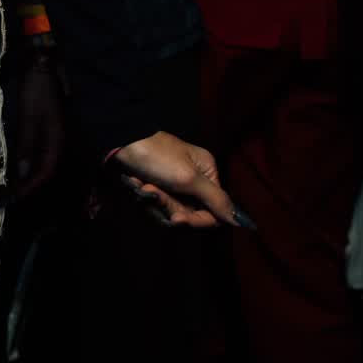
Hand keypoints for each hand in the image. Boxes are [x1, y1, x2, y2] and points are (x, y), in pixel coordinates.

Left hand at [11, 58, 66, 200]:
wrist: (43, 66)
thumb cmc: (36, 90)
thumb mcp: (28, 117)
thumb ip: (26, 145)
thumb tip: (22, 174)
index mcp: (56, 141)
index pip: (44, 173)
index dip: (28, 188)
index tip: (13, 199)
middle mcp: (58, 142)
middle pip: (46, 171)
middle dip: (29, 186)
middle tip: (10, 198)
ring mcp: (53, 135)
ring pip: (43, 163)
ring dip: (28, 176)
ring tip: (12, 187)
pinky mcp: (47, 129)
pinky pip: (40, 152)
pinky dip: (28, 163)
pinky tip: (17, 166)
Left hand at [109, 129, 241, 229]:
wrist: (121, 142)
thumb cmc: (157, 155)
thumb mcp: (188, 178)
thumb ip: (215, 200)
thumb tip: (241, 220)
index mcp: (207, 173)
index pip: (214, 212)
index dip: (197, 220)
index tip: (177, 219)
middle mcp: (195, 180)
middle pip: (190, 214)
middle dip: (168, 207)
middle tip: (153, 192)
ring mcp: (175, 185)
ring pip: (170, 212)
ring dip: (154, 202)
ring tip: (143, 184)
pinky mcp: (157, 186)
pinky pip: (156, 206)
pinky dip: (145, 197)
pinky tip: (137, 183)